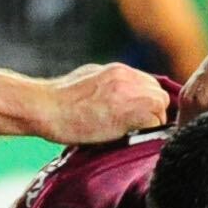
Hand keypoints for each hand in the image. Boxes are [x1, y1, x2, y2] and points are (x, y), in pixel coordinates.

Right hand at [40, 61, 174, 142]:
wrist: (46, 108)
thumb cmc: (58, 101)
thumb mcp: (87, 80)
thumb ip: (107, 85)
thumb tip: (116, 97)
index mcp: (117, 70)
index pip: (147, 84)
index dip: (144, 101)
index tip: (136, 116)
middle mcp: (127, 77)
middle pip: (158, 93)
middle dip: (151, 111)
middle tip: (136, 127)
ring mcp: (130, 92)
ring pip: (160, 106)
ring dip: (151, 121)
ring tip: (132, 132)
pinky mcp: (132, 111)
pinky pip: (156, 122)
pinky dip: (148, 132)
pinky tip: (130, 137)